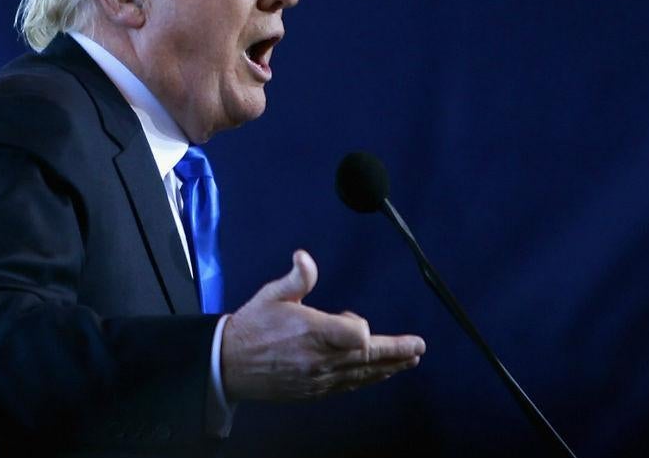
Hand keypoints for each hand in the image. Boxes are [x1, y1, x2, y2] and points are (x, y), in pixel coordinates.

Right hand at [221, 250, 425, 401]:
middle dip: (397, 351)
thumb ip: (296, 278)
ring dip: (389, 367)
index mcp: (312, 332)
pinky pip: (349, 385)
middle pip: (369, 357)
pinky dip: (368, 379)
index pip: (356, 334)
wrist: (230, 365)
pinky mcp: (316, 390)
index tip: (353, 317)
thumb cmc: (252, 327)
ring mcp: (320, 378)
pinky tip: (379, 374)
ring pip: (363, 374)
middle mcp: (320, 359)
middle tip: (418, 347)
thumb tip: (305, 257)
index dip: (361, 326)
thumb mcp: (271, 295)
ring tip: (409, 361)